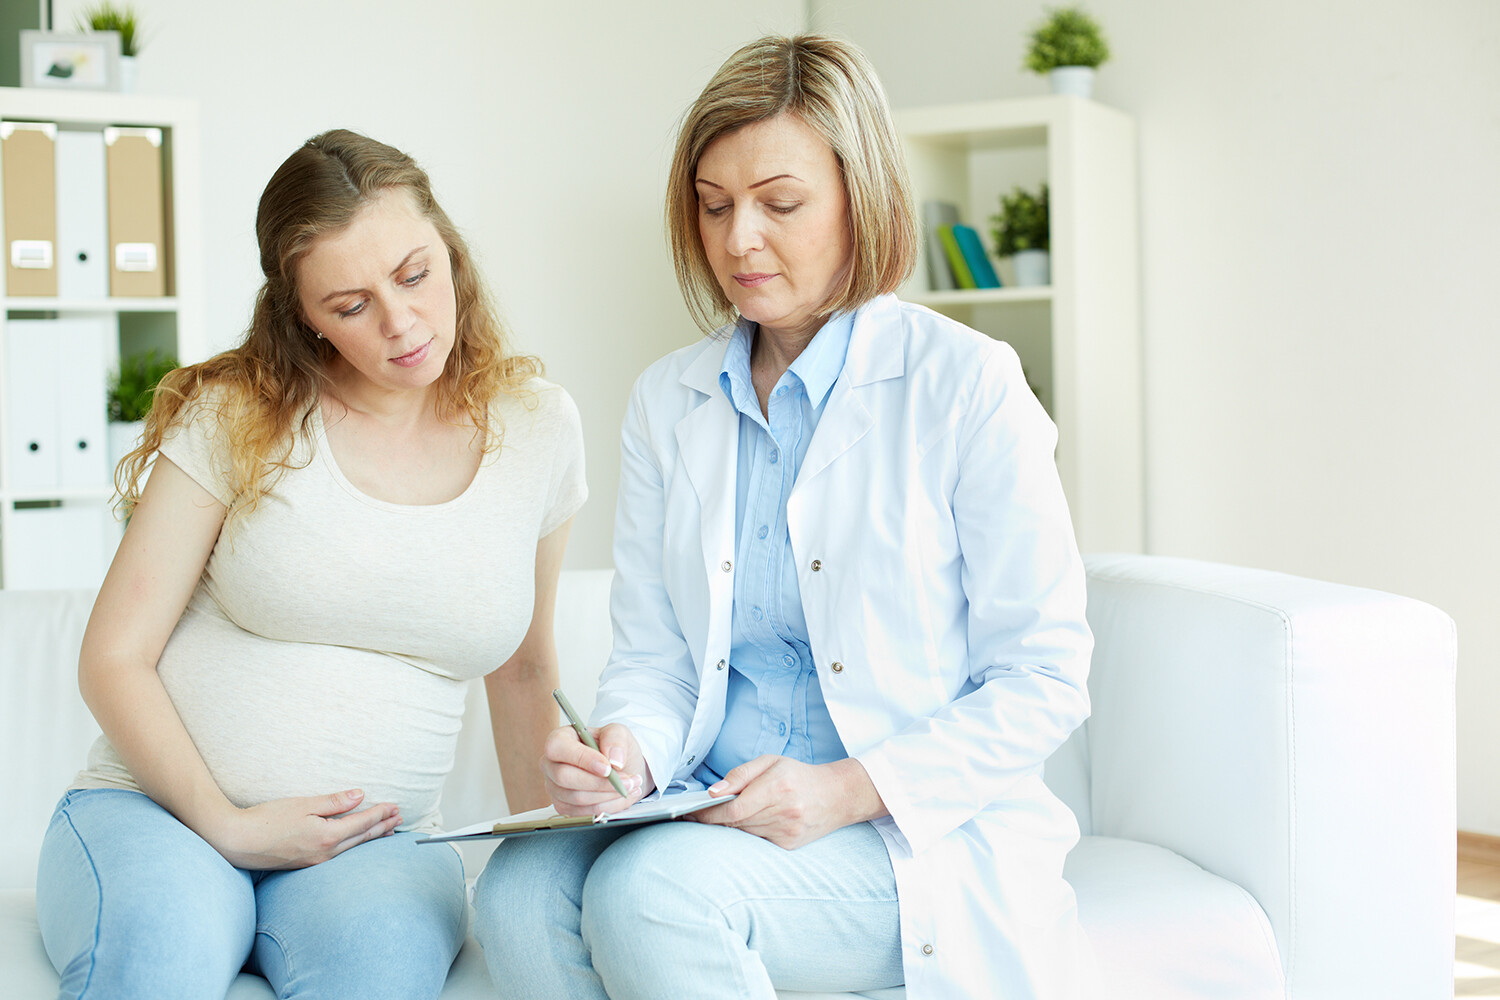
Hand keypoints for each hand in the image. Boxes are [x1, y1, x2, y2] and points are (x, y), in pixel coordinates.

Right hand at [206, 789, 401, 869]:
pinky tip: (357, 844)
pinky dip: (355, 847)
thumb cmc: (267, 819)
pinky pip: (339, 855)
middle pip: (362, 839)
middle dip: (382, 827)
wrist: (237, 842)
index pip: (362, 823)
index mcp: (327, 836)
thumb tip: (361, 796)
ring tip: (387, 832)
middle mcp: (325, 853)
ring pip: (352, 849)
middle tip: (400, 818)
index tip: (395, 806)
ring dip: (372, 838)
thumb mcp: (303, 805)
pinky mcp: (307, 864)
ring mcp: (316, 862)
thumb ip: (334, 802)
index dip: (381, 814)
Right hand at [542, 723, 648, 815]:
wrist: (618, 768)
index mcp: (559, 739)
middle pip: (565, 777)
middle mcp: (551, 764)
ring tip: (631, 786)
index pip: (558, 748)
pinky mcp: (564, 806)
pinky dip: (609, 806)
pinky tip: (623, 796)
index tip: (608, 768)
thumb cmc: (612, 747)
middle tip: (627, 780)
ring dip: (609, 795)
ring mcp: (554, 787)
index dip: (582, 759)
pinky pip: (584, 812)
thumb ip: (615, 738)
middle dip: (600, 782)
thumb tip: (614, 760)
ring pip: (577, 798)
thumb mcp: (617, 732)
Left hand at [690, 756, 885, 849]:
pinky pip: (756, 841)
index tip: (688, 813)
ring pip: (743, 833)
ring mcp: (787, 832)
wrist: (837, 796)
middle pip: (735, 823)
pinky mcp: (788, 845)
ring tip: (717, 816)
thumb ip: (740, 774)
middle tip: (693, 815)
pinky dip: (746, 833)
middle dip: (712, 819)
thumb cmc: (798, 775)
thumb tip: (713, 792)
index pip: (733, 809)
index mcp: (778, 787)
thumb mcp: (770, 762)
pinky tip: (745, 823)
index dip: (707, 814)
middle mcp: (784, 812)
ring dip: (728, 826)